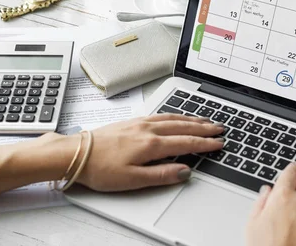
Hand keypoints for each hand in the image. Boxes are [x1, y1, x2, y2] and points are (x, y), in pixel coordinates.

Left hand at [76, 114, 223, 191]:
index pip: (186, 142)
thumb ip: (161, 175)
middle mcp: (147, 129)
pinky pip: (160, 115)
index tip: (219, 143)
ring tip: (205, 120)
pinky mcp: (131, 121)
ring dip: (191, 119)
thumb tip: (184, 171)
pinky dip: (175, 114)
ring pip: (172, 117)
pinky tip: (176, 116)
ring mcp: (139, 123)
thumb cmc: (100, 168)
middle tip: (219, 127)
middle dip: (203, 127)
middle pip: (182, 126)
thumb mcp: (133, 180)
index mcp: (150, 144)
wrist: (76, 153)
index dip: (205, 143)